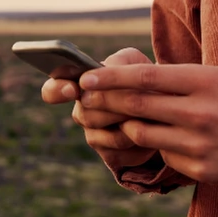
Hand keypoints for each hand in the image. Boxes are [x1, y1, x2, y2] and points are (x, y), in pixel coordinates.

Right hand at [40, 47, 157, 169]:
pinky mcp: (111, 155)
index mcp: (80, 86)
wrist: (164, 105)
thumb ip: (117, 63)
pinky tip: (153, 131)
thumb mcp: (133, 62)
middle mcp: (82, 112)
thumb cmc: (142, 77)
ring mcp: (94, 136)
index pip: (53, 90)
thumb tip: (106, 72)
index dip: (57, 91)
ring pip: (105, 136)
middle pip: (85, 115)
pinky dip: (140, 143)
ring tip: (151, 113)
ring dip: (129, 124)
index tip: (72, 89)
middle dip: (113, 107)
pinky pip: (121, 153)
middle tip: (137, 97)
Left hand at [78, 63, 217, 185]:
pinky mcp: (199, 170)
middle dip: (105, 100)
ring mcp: (199, 144)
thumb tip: (128, 81)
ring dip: (126, 125)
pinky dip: (159, 146)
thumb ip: (175, 81)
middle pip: (137, 105)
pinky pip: (163, 156)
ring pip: (142, 134)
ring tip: (124, 118)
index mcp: (204, 82)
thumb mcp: (215, 78)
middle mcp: (199, 113)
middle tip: (86, 97)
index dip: (110, 78)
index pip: (145, 77)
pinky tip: (171, 140)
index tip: (85, 76)